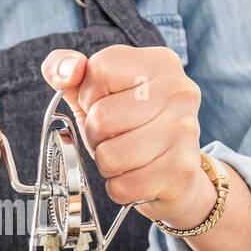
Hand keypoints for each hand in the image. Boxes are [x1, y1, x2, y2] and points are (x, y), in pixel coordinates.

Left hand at [40, 45, 214, 226]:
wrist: (174, 175)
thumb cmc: (130, 128)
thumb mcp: (94, 92)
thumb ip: (65, 69)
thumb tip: (68, 70)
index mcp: (159, 62)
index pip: (99, 72)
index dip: (89, 97)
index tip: (108, 105)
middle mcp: (179, 91)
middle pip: (101, 118)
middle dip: (95, 135)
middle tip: (115, 137)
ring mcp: (184, 131)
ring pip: (109, 157)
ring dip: (107, 163)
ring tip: (126, 156)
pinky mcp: (181, 171)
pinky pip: (123, 186)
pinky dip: (120, 188)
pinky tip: (137, 176)